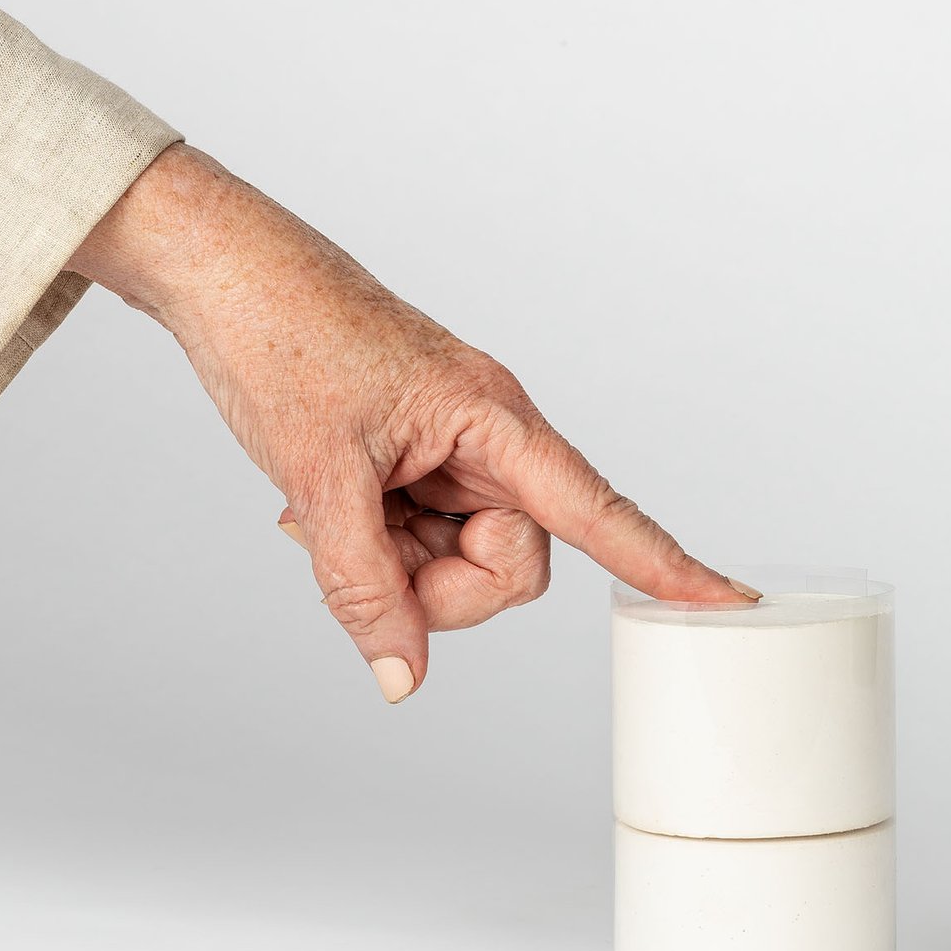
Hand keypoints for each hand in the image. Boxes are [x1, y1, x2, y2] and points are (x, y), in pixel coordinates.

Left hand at [65, 143, 754, 701]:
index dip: (665, 564)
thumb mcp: (318, 479)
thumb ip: (363, 586)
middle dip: (437, 586)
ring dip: (390, 564)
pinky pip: (417, 539)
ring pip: (459, 561)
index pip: (599, 511)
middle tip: (354, 547)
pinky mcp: (412, 461)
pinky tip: (315, 506)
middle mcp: (488, 438)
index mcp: (496, 420)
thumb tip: (402, 675)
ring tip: (321, 511)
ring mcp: (450, 452)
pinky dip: (368, 544)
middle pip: (513, 563)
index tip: (729, 599)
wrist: (222, 275)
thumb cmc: (281, 339)